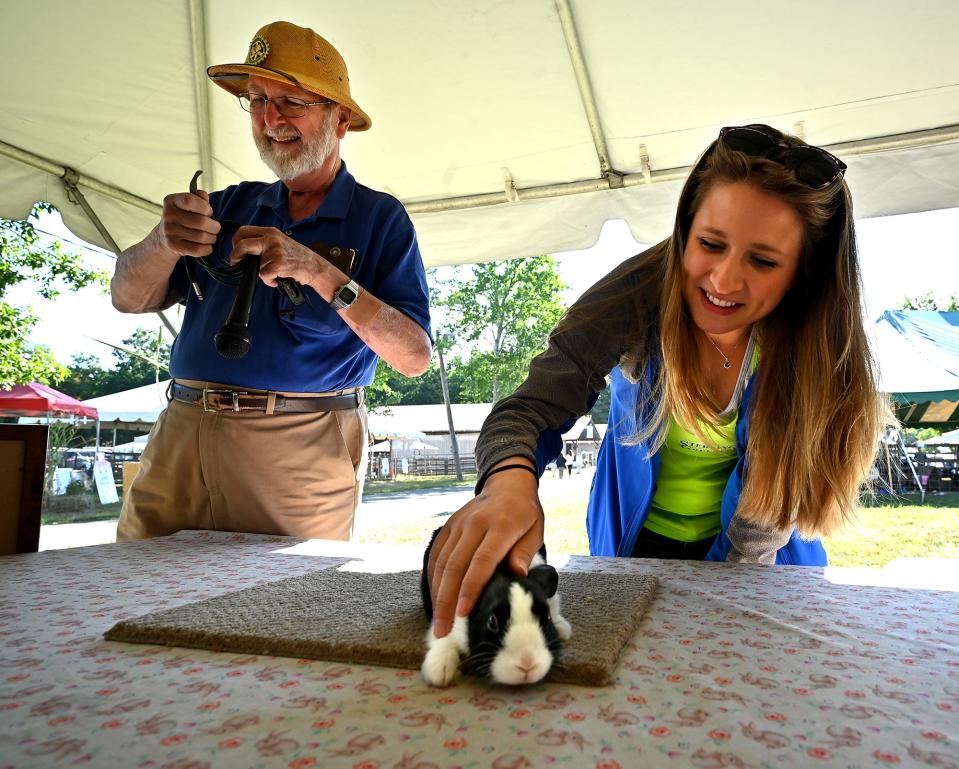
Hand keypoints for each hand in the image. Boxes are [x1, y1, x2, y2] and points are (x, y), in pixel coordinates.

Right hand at [156, 189, 218, 257]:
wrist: (165, 236)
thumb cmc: (184, 217)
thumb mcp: (188, 205)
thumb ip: (198, 198)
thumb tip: (204, 196)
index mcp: (172, 201)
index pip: (190, 200)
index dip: (205, 207)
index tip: (209, 212)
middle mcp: (168, 215)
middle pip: (201, 222)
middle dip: (215, 226)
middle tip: (216, 228)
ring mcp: (169, 231)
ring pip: (201, 236)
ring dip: (212, 238)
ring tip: (211, 237)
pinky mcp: (173, 246)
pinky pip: (198, 249)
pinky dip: (207, 249)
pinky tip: (208, 246)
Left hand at [228, 226, 346, 298]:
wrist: (314, 266)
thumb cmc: (296, 257)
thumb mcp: (279, 242)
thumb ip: (264, 242)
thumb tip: (244, 251)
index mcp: (270, 232)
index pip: (243, 231)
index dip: (236, 242)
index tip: (237, 251)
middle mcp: (272, 238)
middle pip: (242, 244)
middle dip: (236, 255)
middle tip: (237, 262)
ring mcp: (275, 251)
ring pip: (254, 265)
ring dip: (261, 273)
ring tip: (272, 274)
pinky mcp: (278, 264)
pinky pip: (263, 275)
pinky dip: (268, 281)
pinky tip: (276, 279)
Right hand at [427, 464, 542, 637]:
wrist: (507, 484)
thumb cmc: (525, 514)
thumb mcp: (536, 531)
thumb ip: (525, 553)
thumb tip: (517, 575)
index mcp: (500, 526)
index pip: (481, 562)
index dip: (471, 588)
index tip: (463, 613)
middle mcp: (474, 524)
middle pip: (455, 566)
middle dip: (446, 601)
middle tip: (443, 630)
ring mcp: (457, 524)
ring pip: (441, 563)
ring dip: (437, 594)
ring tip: (437, 622)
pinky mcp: (447, 526)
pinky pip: (435, 555)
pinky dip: (432, 579)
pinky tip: (434, 599)